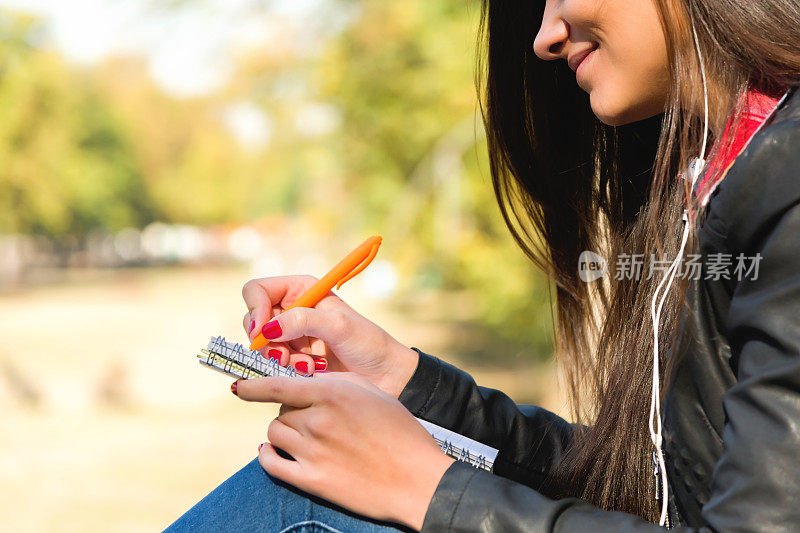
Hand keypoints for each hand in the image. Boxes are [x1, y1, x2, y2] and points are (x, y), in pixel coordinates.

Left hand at [232, 371, 454, 530]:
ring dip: (284, 432)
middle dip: (292, 410)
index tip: (238, 387)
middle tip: (313, 417)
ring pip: (275, 433)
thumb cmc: (401, 432)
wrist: (418, 479)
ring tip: (304, 436)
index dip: (252, 386)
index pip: (277, 385)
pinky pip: (271, 463)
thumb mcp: (373, 393)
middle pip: (281, 410)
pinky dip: (269, 456)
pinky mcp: (312, 480)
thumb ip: (337, 383)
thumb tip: (305, 382)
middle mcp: (317, 420)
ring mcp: (312, 452)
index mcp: (333, 394)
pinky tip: (276, 453)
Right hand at [242, 275, 417, 397]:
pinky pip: (272, 364)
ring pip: (262, 346)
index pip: (257, 290)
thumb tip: (268, 328)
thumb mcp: (338, 326)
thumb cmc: (368, 344)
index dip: (255, 309)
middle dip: (266, 341)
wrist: (385, 375)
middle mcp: (292, 310)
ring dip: (280, 359)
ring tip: (308, 367)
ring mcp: (291, 336)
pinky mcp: (293, 359)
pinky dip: (286, 371)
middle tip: (285, 356)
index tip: (263, 331)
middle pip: (253, 320)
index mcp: (301, 289)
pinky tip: (310, 372)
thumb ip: (302, 321)